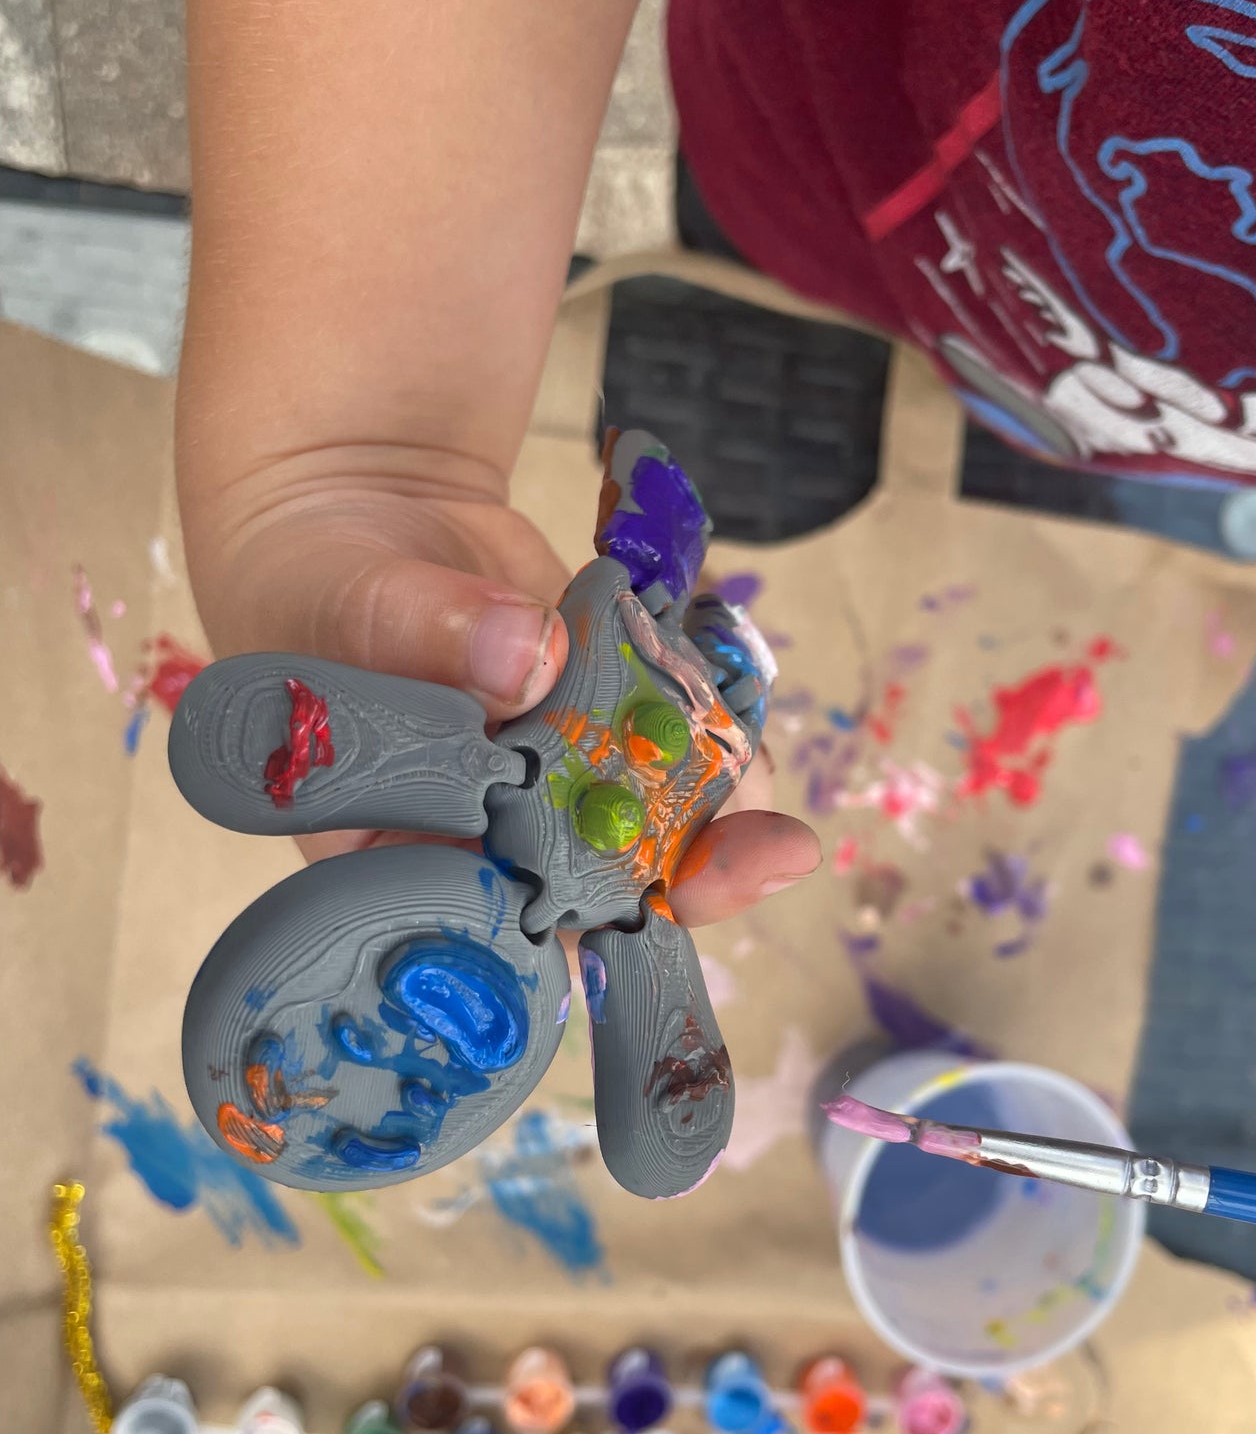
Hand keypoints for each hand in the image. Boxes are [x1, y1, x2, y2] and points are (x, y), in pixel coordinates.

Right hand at [180, 445, 820, 923]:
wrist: (360, 506)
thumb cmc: (310, 581)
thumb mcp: (346, 598)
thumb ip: (424, 627)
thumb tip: (529, 653)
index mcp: (395, 854)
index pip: (481, 922)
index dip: (564, 927)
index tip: (635, 915)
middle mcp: (484, 839)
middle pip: (590, 893)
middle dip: (683, 884)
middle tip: (763, 860)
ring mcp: (551, 784)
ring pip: (644, 827)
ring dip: (715, 814)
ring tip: (767, 793)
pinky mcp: (598, 724)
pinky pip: (664, 748)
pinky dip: (706, 736)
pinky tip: (736, 719)